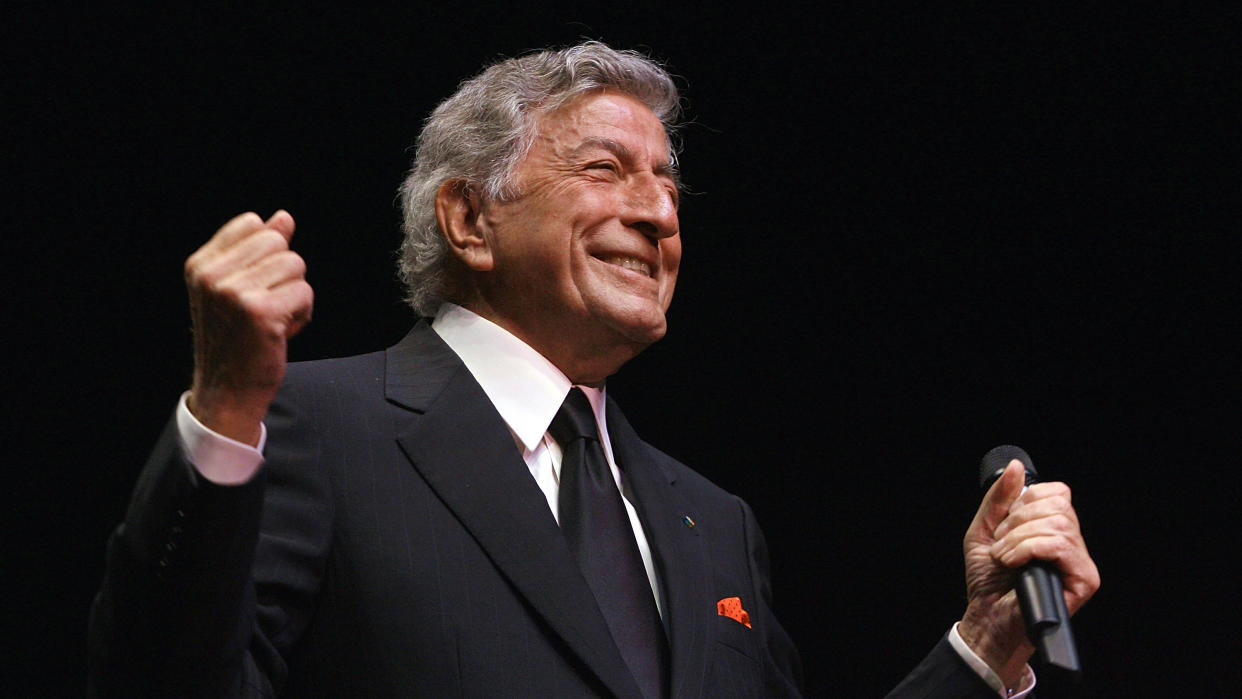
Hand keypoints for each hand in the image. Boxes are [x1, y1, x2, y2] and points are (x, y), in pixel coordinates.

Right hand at [184, 211, 312, 444]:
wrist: (227, 391)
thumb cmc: (235, 340)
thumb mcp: (238, 289)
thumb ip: (259, 250)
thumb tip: (283, 217)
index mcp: (201, 264)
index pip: (253, 224)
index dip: (267, 253)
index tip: (255, 285)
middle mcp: (212, 275)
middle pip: (279, 244)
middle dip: (284, 275)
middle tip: (266, 306)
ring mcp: (233, 292)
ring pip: (295, 266)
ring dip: (295, 295)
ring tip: (272, 320)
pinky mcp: (259, 312)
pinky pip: (304, 293)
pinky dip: (302, 314)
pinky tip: (280, 332)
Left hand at [958, 460, 1099, 686]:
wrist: (986, 617)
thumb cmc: (987, 580)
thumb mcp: (985, 529)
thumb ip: (999, 498)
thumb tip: (1017, 467)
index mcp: (1054, 529)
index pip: (1057, 492)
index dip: (1026, 501)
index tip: (1005, 525)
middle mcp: (1072, 543)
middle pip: (1058, 505)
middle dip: (1018, 521)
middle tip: (1001, 545)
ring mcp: (1081, 562)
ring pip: (1057, 524)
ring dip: (1018, 539)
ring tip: (1004, 558)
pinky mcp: (1085, 580)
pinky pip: (1060, 546)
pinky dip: (1027, 549)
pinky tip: (1013, 565)